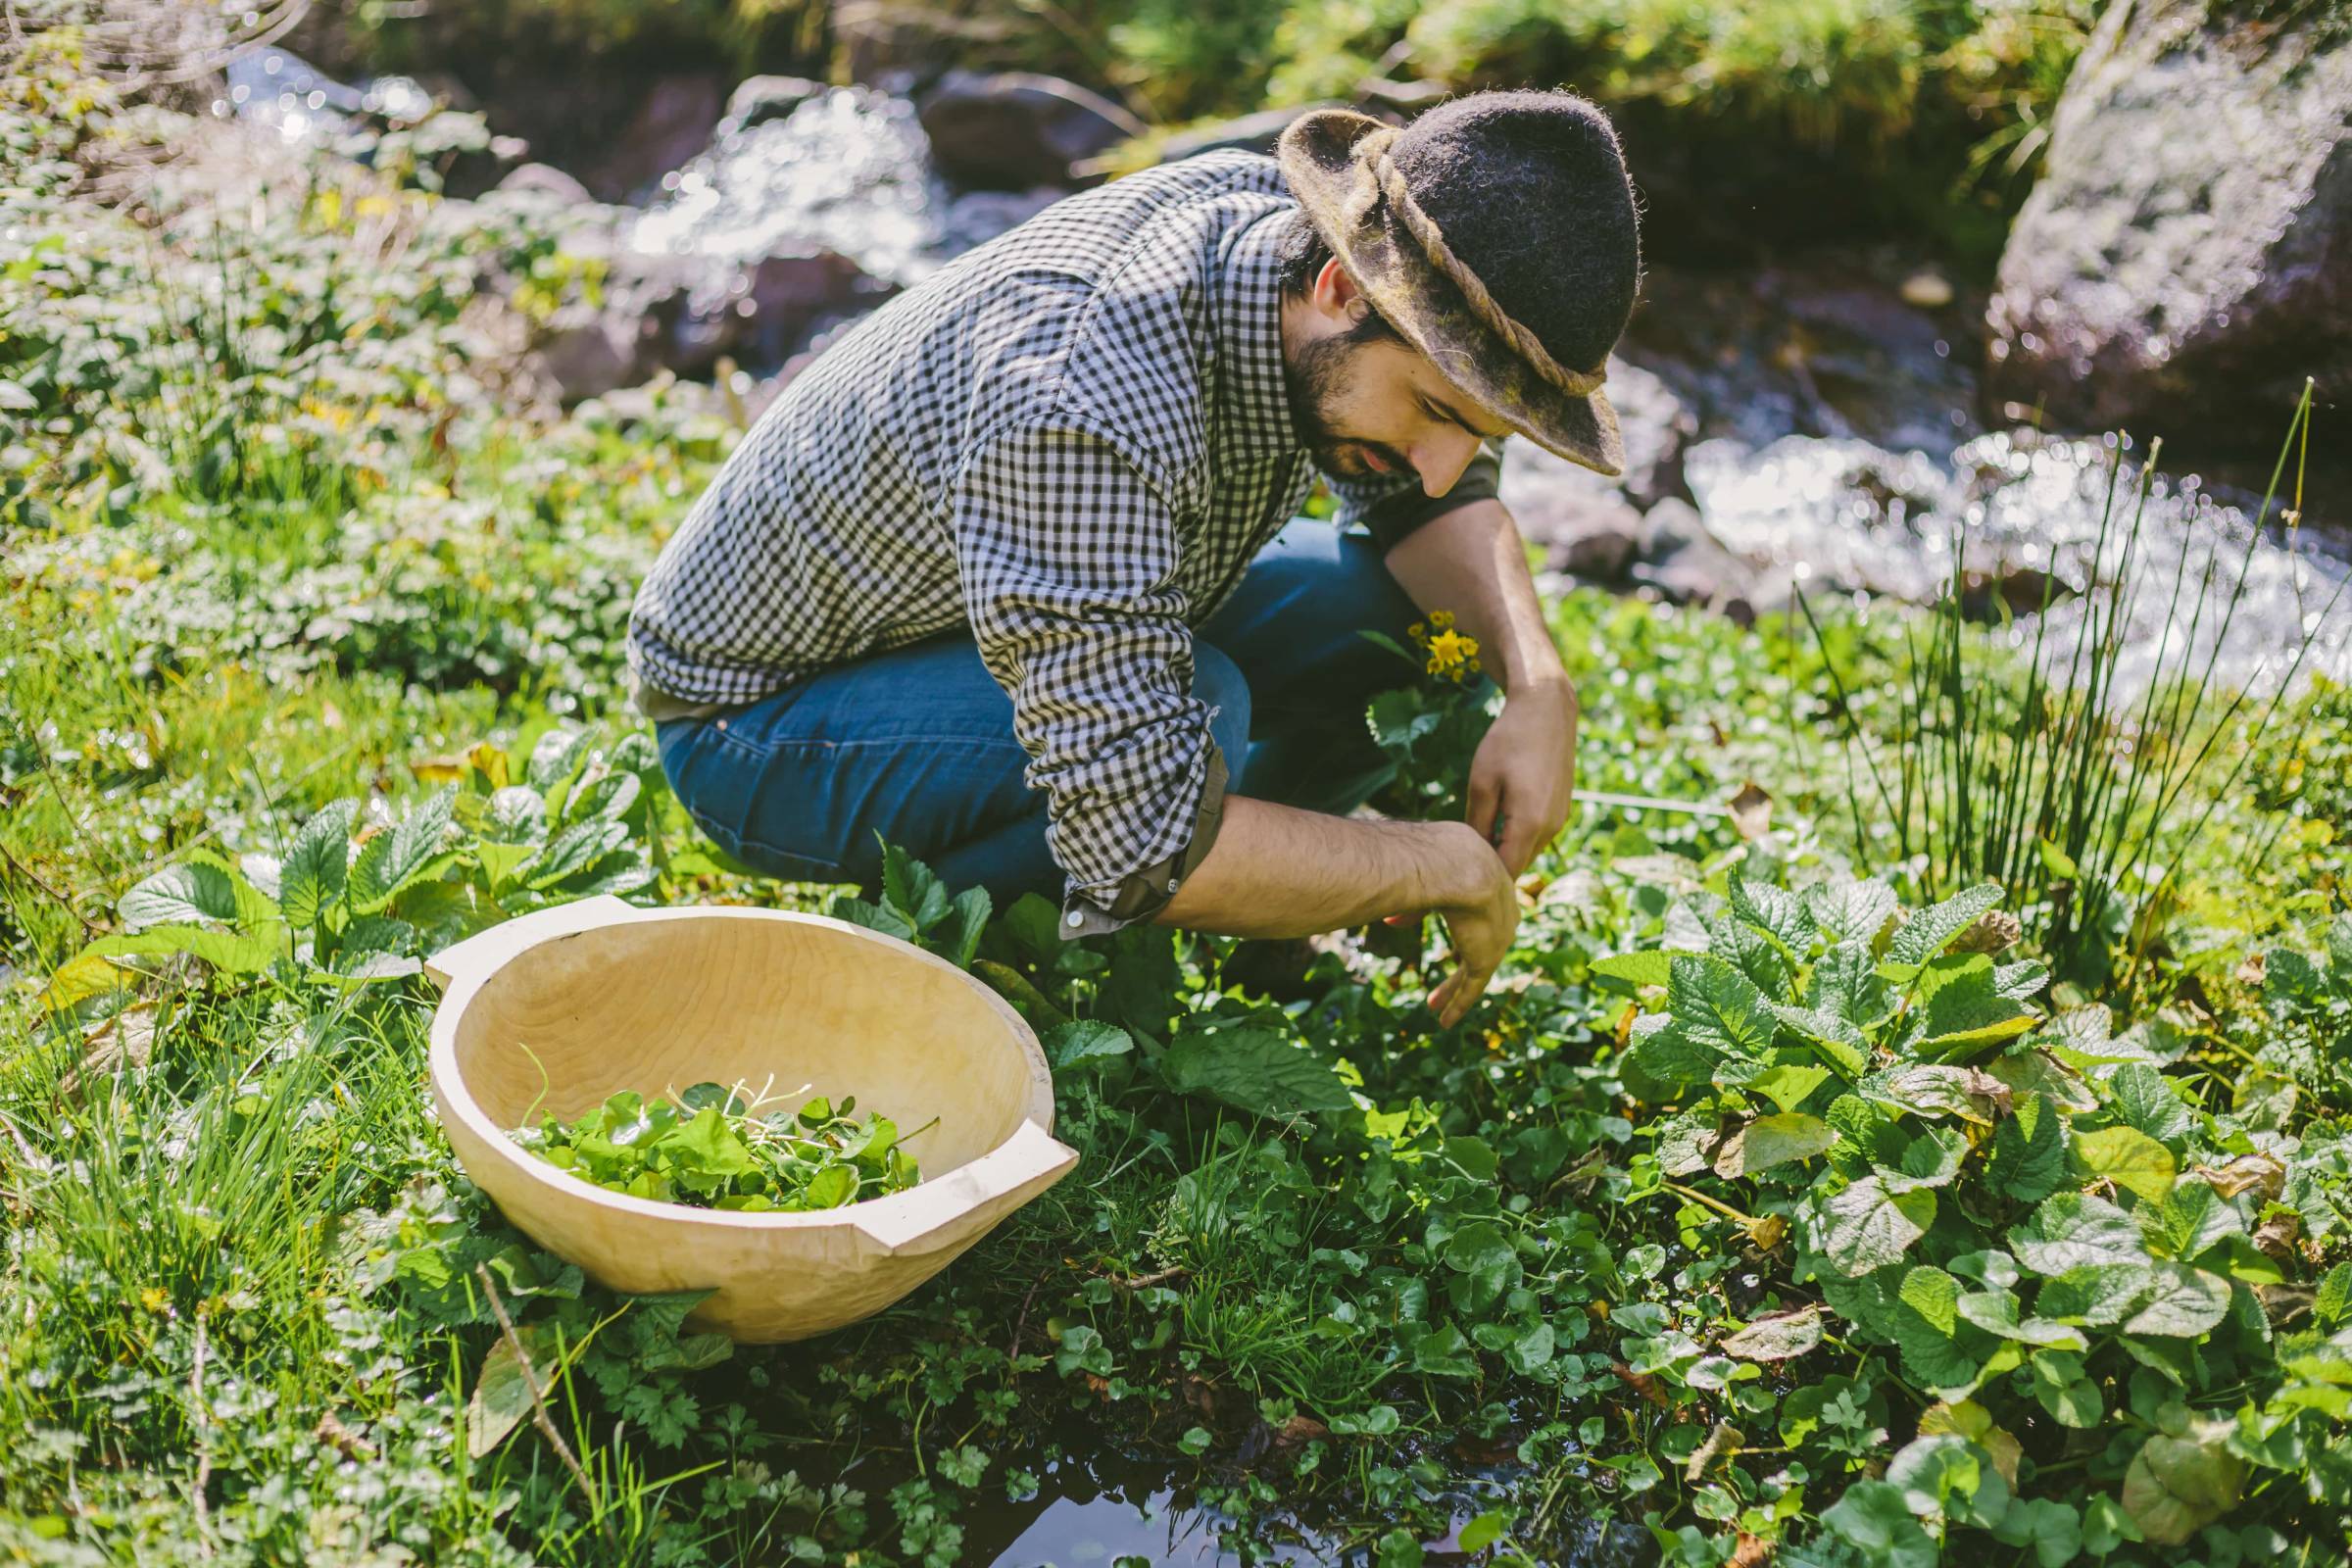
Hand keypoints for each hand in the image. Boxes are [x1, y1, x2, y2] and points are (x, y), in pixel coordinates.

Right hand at [1423, 823, 1518, 1028]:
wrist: (1459, 865)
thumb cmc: (1435, 859)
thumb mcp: (1424, 878)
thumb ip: (1413, 904)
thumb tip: (1392, 921)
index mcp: (1489, 885)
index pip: (1477, 913)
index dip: (1461, 929)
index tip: (1450, 941)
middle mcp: (1500, 912)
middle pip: (1477, 943)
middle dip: (1459, 962)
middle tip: (1446, 969)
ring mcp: (1497, 937)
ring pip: (1474, 970)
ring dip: (1452, 989)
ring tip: (1434, 1006)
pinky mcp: (1488, 957)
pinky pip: (1472, 987)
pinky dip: (1458, 1004)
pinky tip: (1445, 1021)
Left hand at [1464, 678, 1578, 875]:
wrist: (1546, 710)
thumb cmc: (1508, 742)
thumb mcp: (1482, 782)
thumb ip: (1478, 823)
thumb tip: (1472, 853)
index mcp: (1530, 823)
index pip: (1506, 871)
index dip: (1483, 878)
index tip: (1459, 875)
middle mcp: (1551, 827)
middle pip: (1519, 864)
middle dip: (1494, 867)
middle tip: (1463, 859)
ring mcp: (1560, 819)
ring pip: (1529, 850)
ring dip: (1507, 849)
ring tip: (1478, 839)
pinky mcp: (1563, 809)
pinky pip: (1538, 835)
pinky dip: (1519, 835)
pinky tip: (1499, 819)